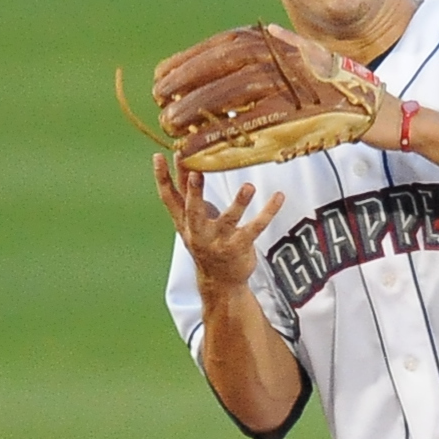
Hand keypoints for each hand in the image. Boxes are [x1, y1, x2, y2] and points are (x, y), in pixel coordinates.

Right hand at [151, 157, 285, 293]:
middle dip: (194, 193)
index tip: (158, 156)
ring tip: (249, 187)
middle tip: (195, 173)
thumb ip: (186, 193)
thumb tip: (181, 158)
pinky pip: (255, 227)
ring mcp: (219, 240)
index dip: (162, 178)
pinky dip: (268, 212)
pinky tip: (279, 196)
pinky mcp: (239, 246)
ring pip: (228, 220)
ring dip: (239, 203)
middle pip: (193, 210)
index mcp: (184, 222)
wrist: (220, 281)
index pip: (168, 198)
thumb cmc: (206, 241)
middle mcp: (198, 231)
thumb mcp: (191, 221)